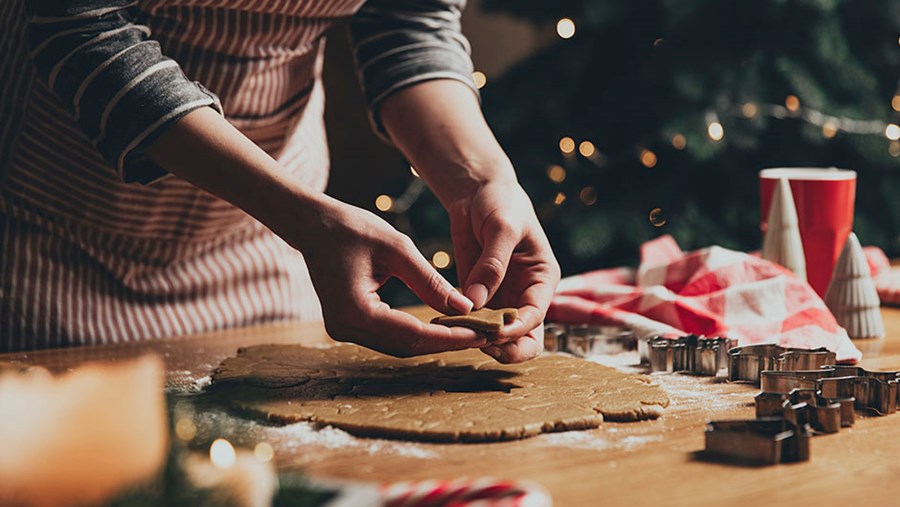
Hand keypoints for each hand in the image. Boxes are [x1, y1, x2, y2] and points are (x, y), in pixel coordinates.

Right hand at [282, 195, 485, 356]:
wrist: (314, 225)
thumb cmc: (353, 228)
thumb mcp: (397, 249)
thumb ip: (430, 281)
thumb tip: (465, 308)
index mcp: (355, 310)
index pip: (412, 333)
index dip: (449, 337)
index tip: (480, 333)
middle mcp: (345, 328)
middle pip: (406, 346)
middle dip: (446, 342)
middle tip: (482, 335)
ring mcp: (343, 330)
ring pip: (399, 346)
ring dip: (433, 340)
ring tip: (468, 332)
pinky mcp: (347, 325)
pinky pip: (389, 336)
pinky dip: (417, 333)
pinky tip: (442, 326)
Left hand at [448, 177, 560, 362]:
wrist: (477, 192)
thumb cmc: (499, 202)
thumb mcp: (500, 227)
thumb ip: (492, 265)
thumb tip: (476, 302)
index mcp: (543, 278)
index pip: (536, 315)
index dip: (517, 328)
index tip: (494, 332)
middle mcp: (526, 294)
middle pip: (526, 338)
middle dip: (507, 347)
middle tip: (480, 343)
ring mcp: (503, 299)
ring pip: (501, 338)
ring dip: (482, 341)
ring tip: (459, 334)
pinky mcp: (480, 298)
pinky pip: (475, 322)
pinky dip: (463, 327)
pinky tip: (445, 324)